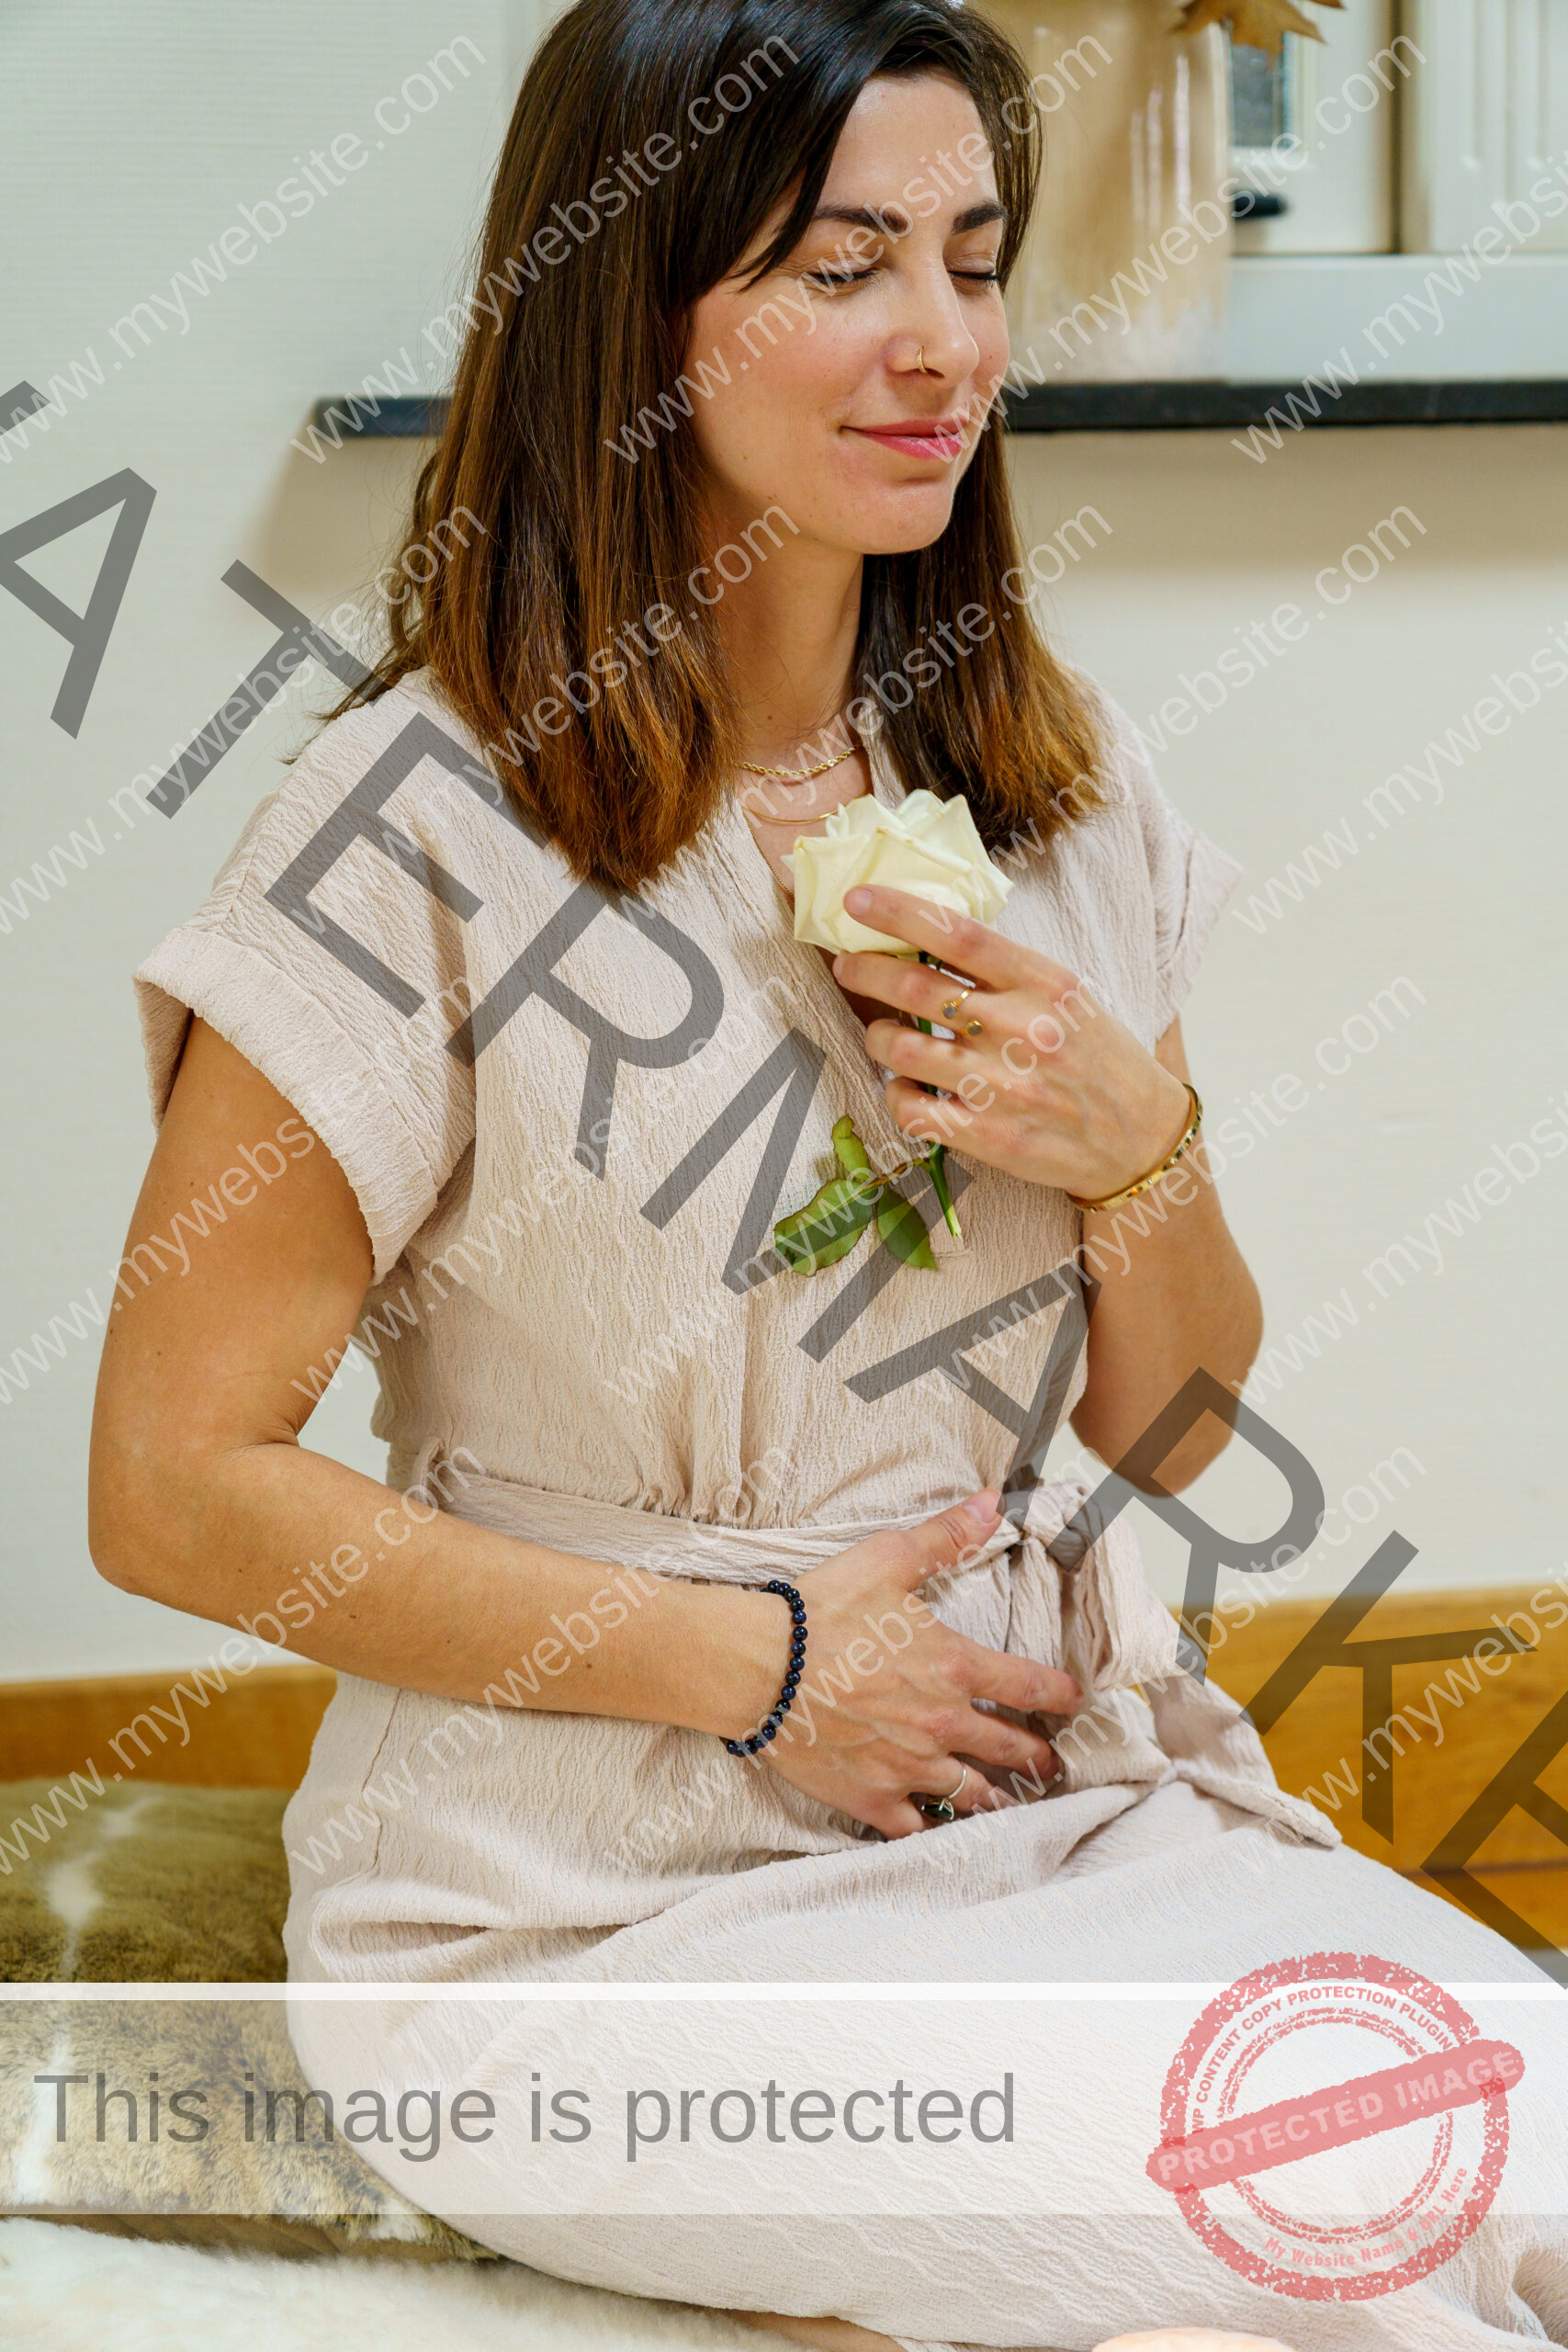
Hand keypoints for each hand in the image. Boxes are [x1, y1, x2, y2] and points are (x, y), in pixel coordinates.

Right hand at [748, 1492, 1078, 1839]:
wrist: (759, 1667)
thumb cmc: (821, 1611)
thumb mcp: (887, 1560)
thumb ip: (946, 1537)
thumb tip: (995, 1503)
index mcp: (954, 1667)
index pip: (1027, 1686)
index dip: (1059, 1694)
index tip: (1074, 1701)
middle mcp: (943, 1723)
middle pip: (1009, 1749)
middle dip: (1036, 1757)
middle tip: (1051, 1766)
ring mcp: (909, 1768)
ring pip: (972, 1796)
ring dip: (997, 1800)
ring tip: (1010, 1806)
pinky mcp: (871, 1798)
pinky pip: (915, 1830)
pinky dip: (932, 1833)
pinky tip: (941, 1835)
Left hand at [831, 884, 1191, 1204]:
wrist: (1139, 1139)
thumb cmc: (1097, 1060)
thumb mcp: (1067, 997)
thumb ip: (1006, 973)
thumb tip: (927, 938)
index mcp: (1042, 984)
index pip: (958, 934)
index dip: (899, 912)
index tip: (857, 901)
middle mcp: (1020, 1031)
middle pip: (914, 987)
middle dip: (865, 969)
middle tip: (848, 966)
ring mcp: (1002, 1087)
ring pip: (899, 1049)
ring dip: (877, 1036)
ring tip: (884, 1035)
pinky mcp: (987, 1137)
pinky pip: (909, 1108)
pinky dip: (894, 1093)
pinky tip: (906, 1087)